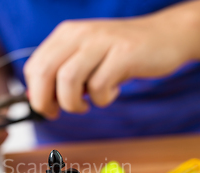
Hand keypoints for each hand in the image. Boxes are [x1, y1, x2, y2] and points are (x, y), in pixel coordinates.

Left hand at [24, 15, 191, 117]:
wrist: (166, 36)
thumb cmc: (120, 55)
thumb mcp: (85, 59)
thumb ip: (60, 74)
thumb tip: (34, 98)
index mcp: (66, 34)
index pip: (34, 67)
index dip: (35, 93)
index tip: (47, 107)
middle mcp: (80, 33)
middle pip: (44, 72)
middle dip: (45, 101)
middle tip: (57, 112)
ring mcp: (102, 41)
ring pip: (67, 79)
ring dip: (73, 102)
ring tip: (87, 104)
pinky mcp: (124, 53)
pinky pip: (99, 85)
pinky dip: (102, 99)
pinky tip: (112, 92)